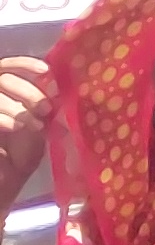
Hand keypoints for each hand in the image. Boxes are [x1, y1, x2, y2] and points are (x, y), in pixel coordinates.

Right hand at [0, 59, 51, 191]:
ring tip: (35, 124)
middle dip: (27, 91)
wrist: (5, 181)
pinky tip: (14, 127)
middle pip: (3, 79)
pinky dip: (2, 118)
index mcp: (3, 93)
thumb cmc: (21, 152)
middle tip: (45, 108)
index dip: (23, 63)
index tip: (45, 70)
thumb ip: (43, 106)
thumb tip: (58, 86)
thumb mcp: (37, 125)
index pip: (6, 66)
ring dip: (17, 107)